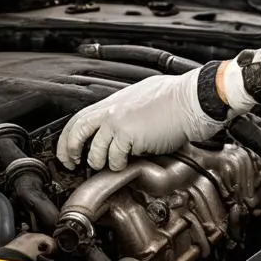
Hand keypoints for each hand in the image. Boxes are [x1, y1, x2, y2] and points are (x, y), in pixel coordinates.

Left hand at [57, 69, 228, 170]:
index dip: (70, 135)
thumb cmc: (178, 96)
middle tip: (71, 163)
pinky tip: (124, 164)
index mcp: (116, 100)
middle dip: (69, 150)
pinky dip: (117, 164)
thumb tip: (126, 123)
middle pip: (77, 131)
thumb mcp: (145, 94)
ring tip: (105, 166)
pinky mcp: (129, 135)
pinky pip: (115, 157)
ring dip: (97, 161)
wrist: (192, 98)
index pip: (81, 116)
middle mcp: (112, 110)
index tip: (68, 148)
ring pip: (95, 149)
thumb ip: (129, 109)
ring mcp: (119, 122)